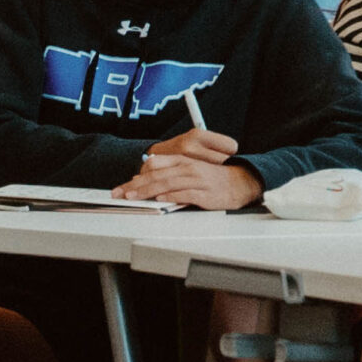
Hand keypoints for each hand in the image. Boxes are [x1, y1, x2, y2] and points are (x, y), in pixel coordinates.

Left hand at [113, 153, 261, 209]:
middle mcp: (188, 168)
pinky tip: (160, 200)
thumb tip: (150, 181)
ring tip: (134, 197)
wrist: (240, 182)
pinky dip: (171, 197)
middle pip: (156, 176)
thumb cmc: (213, 178)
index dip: (137, 177)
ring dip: (148, 191)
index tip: (123, 187)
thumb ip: (171, 172)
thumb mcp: (190, 170)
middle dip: (135, 186)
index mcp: (183, 161)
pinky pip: (185, 194)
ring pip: (167, 184)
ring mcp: (196, 180)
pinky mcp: (204, 194)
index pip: (154, 166)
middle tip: (120, 194)